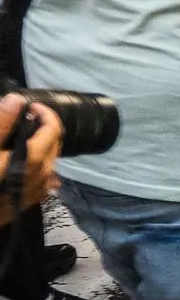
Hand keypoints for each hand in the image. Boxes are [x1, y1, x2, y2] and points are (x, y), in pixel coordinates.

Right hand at [0, 95, 61, 211]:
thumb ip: (3, 124)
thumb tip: (16, 99)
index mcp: (35, 159)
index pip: (53, 129)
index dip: (45, 112)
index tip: (30, 105)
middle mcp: (44, 174)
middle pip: (55, 144)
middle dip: (44, 127)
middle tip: (25, 117)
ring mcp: (39, 190)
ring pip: (50, 160)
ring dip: (41, 145)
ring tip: (21, 137)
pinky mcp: (31, 201)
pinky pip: (43, 176)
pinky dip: (37, 162)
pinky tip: (22, 160)